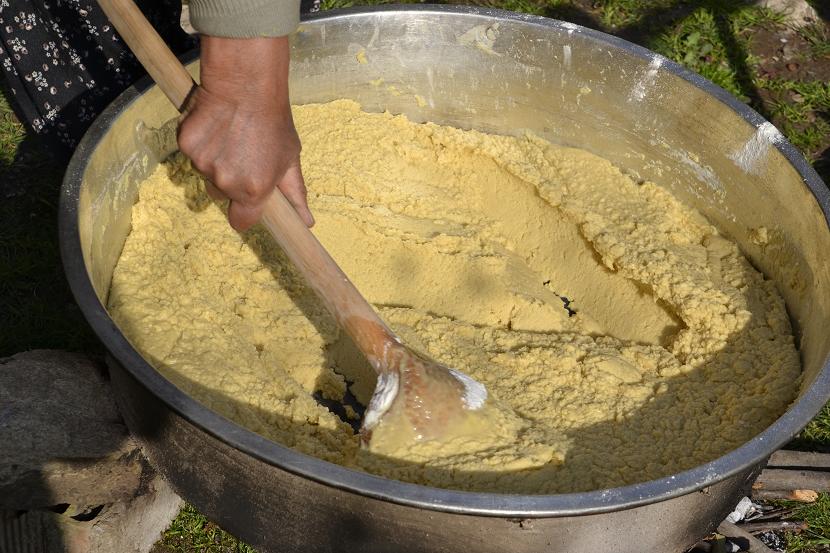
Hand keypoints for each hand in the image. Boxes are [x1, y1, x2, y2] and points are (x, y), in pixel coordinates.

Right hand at [177, 35, 313, 230]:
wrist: (246, 84)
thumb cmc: (274, 121)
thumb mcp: (290, 158)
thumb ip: (294, 194)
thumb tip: (306, 222)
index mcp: (254, 191)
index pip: (240, 221)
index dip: (244, 212)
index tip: (248, 200)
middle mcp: (226, 182)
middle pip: (222, 195)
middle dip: (231, 182)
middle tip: (244, 155)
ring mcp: (203, 164)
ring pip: (206, 173)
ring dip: (216, 161)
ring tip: (232, 136)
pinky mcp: (186, 145)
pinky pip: (192, 153)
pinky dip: (201, 143)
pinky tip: (216, 126)